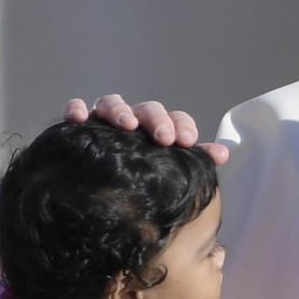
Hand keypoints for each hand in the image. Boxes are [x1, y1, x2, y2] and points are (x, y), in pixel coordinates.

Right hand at [65, 95, 229, 164]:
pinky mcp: (80, 124)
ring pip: (112, 103)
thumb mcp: (173, 170)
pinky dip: (76, 108)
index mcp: (159, 130)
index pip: (175, 119)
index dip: (182, 126)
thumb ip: (197, 161)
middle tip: (164, 138)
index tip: (187, 142)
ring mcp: (106, 120)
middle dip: (157, 120)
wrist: (105, 195)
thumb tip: (223, 154)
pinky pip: (76, 109)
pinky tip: (79, 118)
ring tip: (127, 126)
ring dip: (120, 111)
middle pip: (147, 109)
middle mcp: (134, 121)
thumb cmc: (144, 178)